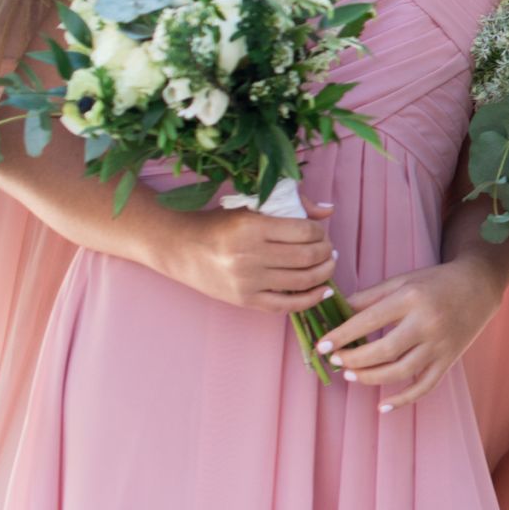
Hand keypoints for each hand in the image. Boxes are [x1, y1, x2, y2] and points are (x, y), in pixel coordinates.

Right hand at [155, 200, 336, 315]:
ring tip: (328, 265)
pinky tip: (323, 291)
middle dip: (326, 252)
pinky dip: (311, 300)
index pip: (304, 232)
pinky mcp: (244, 300)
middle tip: (328, 249)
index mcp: (251, 227)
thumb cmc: (218, 224)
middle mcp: (249, 255)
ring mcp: (246, 281)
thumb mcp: (250, 206)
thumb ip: (292, 204)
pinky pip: (286, 305)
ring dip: (324, 273)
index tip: (320, 231)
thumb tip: (329, 210)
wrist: (179, 248)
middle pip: (307, 257)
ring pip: (302, 281)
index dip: (320, 232)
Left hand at [321, 256, 500, 409]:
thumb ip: (368, 297)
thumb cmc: (435, 281)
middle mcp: (426, 323)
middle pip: (383, 351)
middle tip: (336, 360)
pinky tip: (382, 405)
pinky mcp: (449, 359)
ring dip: (370, 378)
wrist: (479, 286)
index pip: (368, 321)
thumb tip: (336, 314)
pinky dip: (403, 400)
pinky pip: (425, 386)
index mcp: (410, 299)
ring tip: (351, 375)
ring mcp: (440, 344)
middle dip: (353, 359)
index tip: (321, 347)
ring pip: (400, 372)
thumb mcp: (401, 281)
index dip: (341, 336)